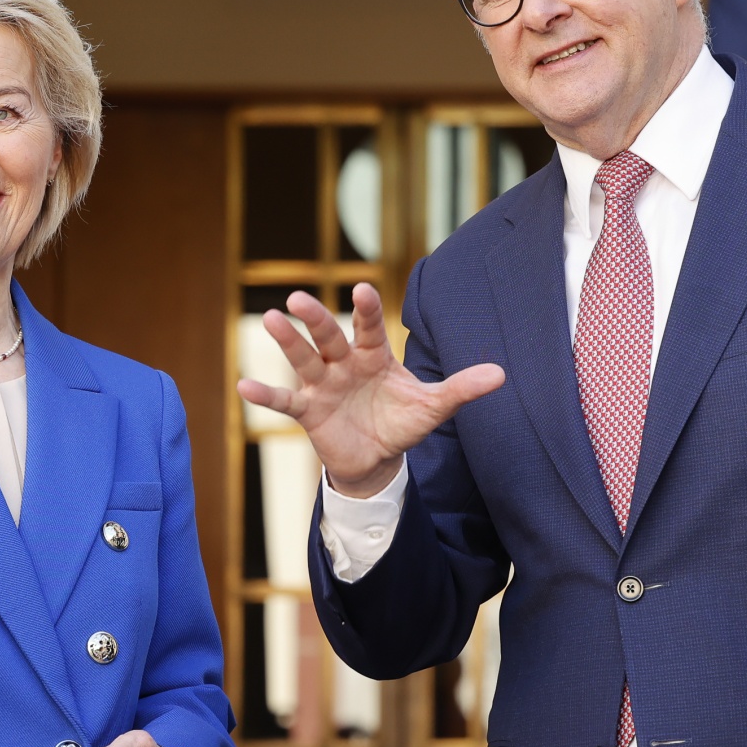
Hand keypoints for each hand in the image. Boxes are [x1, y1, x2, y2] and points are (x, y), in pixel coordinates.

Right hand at [235, 284, 503, 496]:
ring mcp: (323, 386)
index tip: (361, 288)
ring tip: (272, 318)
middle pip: (328, 336)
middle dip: (316, 318)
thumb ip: (462, 388)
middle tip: (298, 298)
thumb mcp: (433, 408)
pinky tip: (244, 386)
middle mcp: (344, 363)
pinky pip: (285, 401)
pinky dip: (266, 395)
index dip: (364, 310)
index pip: (368, 328)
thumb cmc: (401, 423)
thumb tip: (501, 374)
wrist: (377, 459)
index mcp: (374, 356)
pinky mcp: (308, 412)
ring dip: (288, 341)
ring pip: (304, 359)